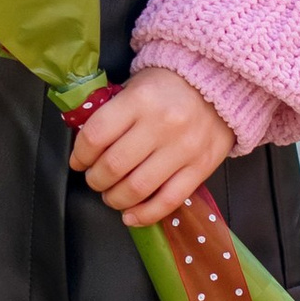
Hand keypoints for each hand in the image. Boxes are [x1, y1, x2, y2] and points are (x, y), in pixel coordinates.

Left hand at [70, 68, 234, 227]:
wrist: (221, 84)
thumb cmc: (170, 86)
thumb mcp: (136, 86)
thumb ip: (112, 112)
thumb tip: (85, 145)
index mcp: (140, 100)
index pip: (96, 136)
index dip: (80, 155)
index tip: (78, 161)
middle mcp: (162, 125)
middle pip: (114, 166)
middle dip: (96, 180)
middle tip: (95, 179)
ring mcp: (184, 149)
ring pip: (138, 188)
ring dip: (116, 199)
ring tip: (111, 196)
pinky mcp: (201, 168)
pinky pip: (169, 201)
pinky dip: (145, 214)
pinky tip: (131, 216)